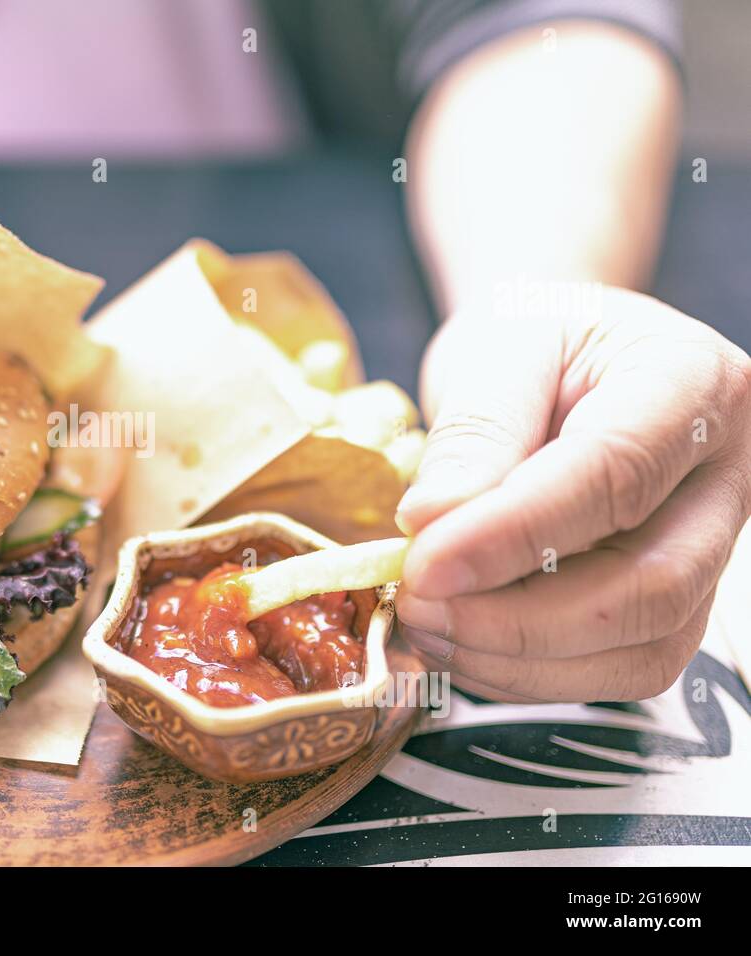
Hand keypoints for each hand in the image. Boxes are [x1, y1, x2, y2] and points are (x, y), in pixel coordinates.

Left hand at [395, 287, 750, 701]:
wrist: (561, 356)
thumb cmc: (532, 340)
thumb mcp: (496, 351)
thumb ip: (472, 434)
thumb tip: (433, 523)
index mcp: (693, 381)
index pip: (615, 474)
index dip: (513, 534)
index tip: (424, 564)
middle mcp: (727, 474)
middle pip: (649, 583)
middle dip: (517, 619)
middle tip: (415, 603)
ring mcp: (712, 549)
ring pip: (640, 646)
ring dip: (515, 658)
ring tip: (425, 623)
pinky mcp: (675, 604)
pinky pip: (615, 670)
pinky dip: (526, 674)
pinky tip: (459, 643)